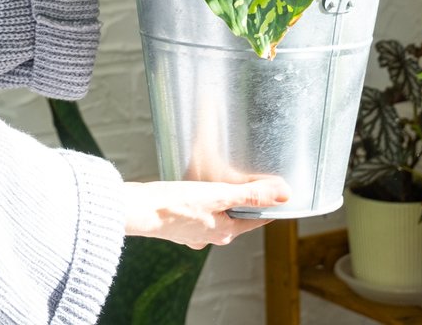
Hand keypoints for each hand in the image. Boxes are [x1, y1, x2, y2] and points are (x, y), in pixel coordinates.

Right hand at [120, 176, 289, 248]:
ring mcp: (191, 233)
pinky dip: (199, 204)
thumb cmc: (174, 205)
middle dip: (240, 203)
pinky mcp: (176, 226)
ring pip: (214, 216)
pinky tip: (191, 193)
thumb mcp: (218, 194)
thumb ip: (250, 194)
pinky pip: (195, 214)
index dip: (267, 206)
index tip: (275, 195)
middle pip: (235, 218)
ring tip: (218, 186)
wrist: (137, 211)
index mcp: (224, 232)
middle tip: (246, 185)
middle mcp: (209, 237)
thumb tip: (284, 194)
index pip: (255, 220)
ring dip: (218, 203)